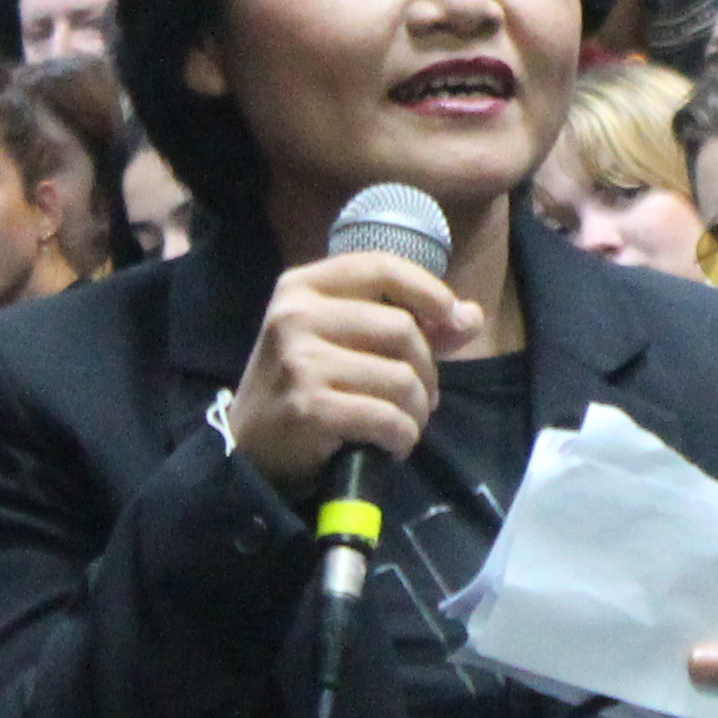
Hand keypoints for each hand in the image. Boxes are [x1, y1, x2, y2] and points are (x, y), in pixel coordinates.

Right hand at [222, 247, 476, 501]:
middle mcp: (296, 315)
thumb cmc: (303, 387)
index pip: (381, 267)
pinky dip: (401, 437)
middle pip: (402, 330)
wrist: (247, 451)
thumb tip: (470, 316)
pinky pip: (386, 418)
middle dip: (427, 371)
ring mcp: (299, 360)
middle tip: (419, 398)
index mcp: (303, 287)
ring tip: (403, 424)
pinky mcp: (309, 406)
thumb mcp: (344, 342)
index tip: (452, 318)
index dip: (428, 290)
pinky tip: (389, 445)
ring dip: (416, 412)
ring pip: (401, 379)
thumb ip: (408, 323)